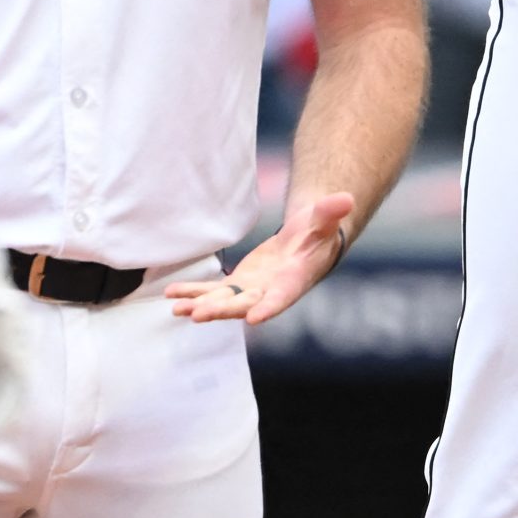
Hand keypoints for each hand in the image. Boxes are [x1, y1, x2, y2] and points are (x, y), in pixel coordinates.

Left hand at [167, 191, 353, 324]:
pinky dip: (193, 292)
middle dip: (221, 310)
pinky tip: (171, 295)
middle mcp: (270, 292)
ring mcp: (252, 290)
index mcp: (293, 281)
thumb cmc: (318, 232)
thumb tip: (346, 198)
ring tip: (177, 309)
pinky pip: (213, 291)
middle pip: (243, 304)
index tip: (253, 319)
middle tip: (198, 314)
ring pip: (223, 301)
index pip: (281, 297)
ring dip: (200, 305)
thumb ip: (330, 213)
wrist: (307, 243)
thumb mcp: (324, 221)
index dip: (268, 307)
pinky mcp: (238, 285)